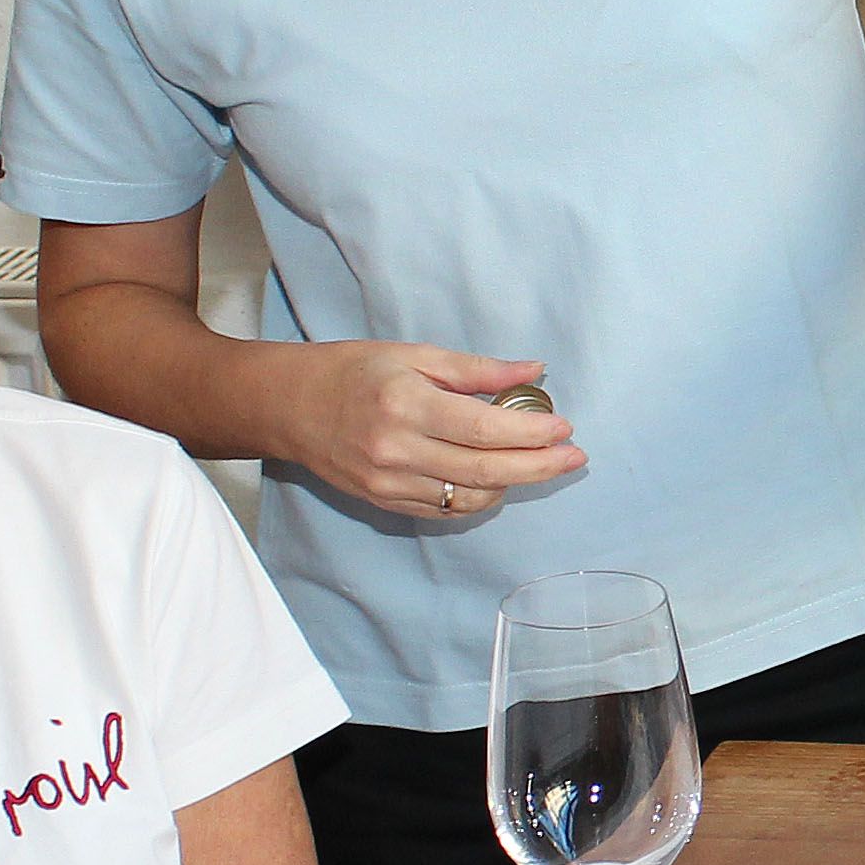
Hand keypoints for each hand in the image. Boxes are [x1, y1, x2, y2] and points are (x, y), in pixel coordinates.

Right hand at [275, 344, 582, 518]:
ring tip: (538, 463)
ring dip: (513, 484)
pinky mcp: (385, 502)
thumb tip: (533, 371)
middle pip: (486, 472)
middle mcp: (397, 450)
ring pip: (470, 499)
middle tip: (574, 457)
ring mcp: (389, 483)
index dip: (531, 432)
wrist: (289, 406)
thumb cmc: (353, 371)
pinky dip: (479, 497)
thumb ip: (476, 369)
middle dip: (539, 467)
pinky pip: (446, 510)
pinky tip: (497, 478)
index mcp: (406, 404)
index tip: (564, 427)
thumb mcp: (414, 355)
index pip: (484, 428)